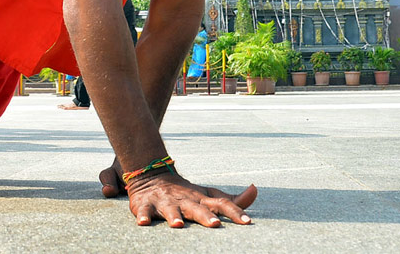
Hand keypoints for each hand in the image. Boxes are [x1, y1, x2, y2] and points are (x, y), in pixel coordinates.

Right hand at [124, 170, 256, 228]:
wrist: (151, 175)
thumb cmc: (186, 193)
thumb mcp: (208, 195)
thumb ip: (232, 199)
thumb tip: (255, 190)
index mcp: (201, 199)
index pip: (222, 204)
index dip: (235, 212)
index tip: (247, 222)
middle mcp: (185, 200)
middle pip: (197, 208)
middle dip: (205, 216)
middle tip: (214, 224)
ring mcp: (165, 202)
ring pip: (170, 209)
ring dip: (173, 216)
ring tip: (177, 225)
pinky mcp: (147, 204)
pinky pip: (144, 210)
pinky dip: (143, 215)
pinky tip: (144, 223)